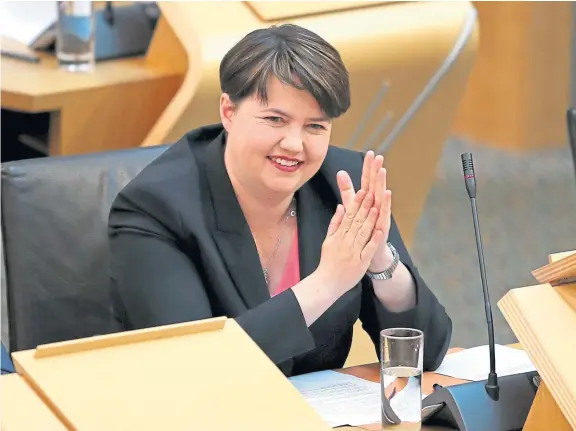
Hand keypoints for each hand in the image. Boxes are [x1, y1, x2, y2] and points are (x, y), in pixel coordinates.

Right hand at [317, 189, 384, 292]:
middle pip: (356, 222)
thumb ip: (335, 223)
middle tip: (372, 193)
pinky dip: (373, 241)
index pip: (348, 216)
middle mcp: (345, 242)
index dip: (356, 204)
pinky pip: (367, 250)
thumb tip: (340, 206)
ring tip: (376, 208)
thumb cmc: (328, 261)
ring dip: (369, 221)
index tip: (363, 191)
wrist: (326, 283)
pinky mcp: (360, 263)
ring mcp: (353, 252)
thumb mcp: (328, 240)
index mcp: (338, 236)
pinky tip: (379, 231)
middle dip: (364, 207)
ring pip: (362, 233)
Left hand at [337, 151, 392, 271]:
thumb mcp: (353, 206)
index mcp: (367, 200)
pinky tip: (387, 193)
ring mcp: (380, 215)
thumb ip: (347, 190)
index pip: (367, 180)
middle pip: (375, 185)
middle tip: (379, 157)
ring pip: (381, 197)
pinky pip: (384, 213)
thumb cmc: (363, 228)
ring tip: (382, 171)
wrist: (370, 252)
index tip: (370, 153)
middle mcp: (376, 205)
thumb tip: (340, 172)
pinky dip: (385, 203)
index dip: (368, 167)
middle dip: (377, 171)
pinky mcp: (382, 225)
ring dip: (382, 184)